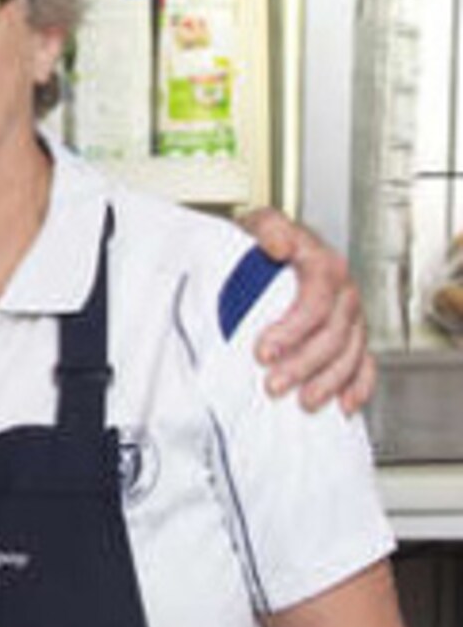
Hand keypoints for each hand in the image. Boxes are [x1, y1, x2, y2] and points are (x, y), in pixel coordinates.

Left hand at [238, 206, 373, 414]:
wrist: (277, 242)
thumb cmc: (267, 238)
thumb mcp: (260, 223)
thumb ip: (268, 229)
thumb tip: (277, 244)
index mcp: (324, 264)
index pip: (314, 303)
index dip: (291, 331)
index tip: (263, 351)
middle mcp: (344, 291)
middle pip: (332, 335)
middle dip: (304, 364)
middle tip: (274, 383)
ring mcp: (353, 315)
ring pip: (350, 354)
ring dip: (327, 382)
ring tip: (303, 400)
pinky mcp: (354, 333)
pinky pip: (366, 363)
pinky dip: (359, 386)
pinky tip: (345, 403)